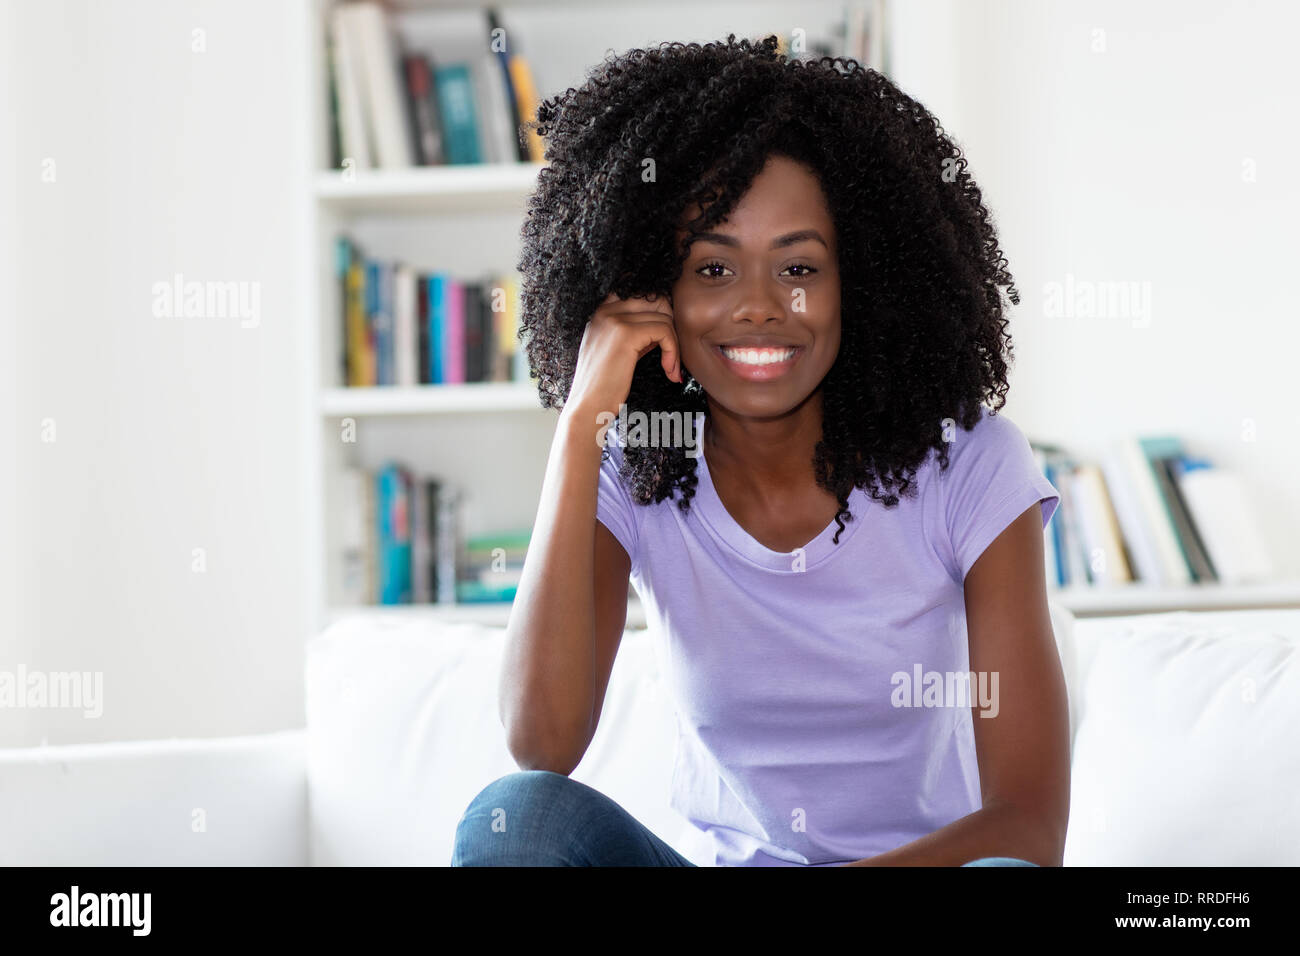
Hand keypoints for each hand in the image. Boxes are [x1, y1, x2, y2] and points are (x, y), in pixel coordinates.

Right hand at [563, 291, 680, 425]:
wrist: (587, 408)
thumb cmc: (603, 386)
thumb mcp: (616, 350)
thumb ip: (634, 331)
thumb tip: (665, 321)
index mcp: (601, 311)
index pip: (641, 295)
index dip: (659, 315)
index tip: (662, 342)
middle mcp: (605, 310)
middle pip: (657, 302)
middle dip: (671, 328)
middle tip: (671, 356)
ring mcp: (614, 319)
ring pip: (664, 317)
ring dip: (674, 345)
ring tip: (670, 369)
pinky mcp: (626, 333)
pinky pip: (664, 330)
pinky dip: (673, 352)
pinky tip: (669, 371)